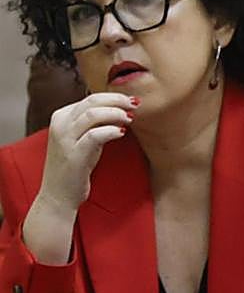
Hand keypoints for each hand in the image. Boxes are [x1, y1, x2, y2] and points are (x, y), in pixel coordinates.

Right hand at [36, 92, 136, 214]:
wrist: (59, 195)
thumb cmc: (76, 163)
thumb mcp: (83, 136)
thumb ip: (96, 120)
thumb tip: (121, 105)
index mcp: (61, 117)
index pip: (91, 98)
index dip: (114, 97)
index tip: (130, 101)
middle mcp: (60, 125)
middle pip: (92, 101)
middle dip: (118, 100)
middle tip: (135, 104)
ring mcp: (64, 140)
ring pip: (93, 114)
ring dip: (116, 113)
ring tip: (130, 119)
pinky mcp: (73, 155)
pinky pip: (95, 135)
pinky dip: (112, 130)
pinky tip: (122, 133)